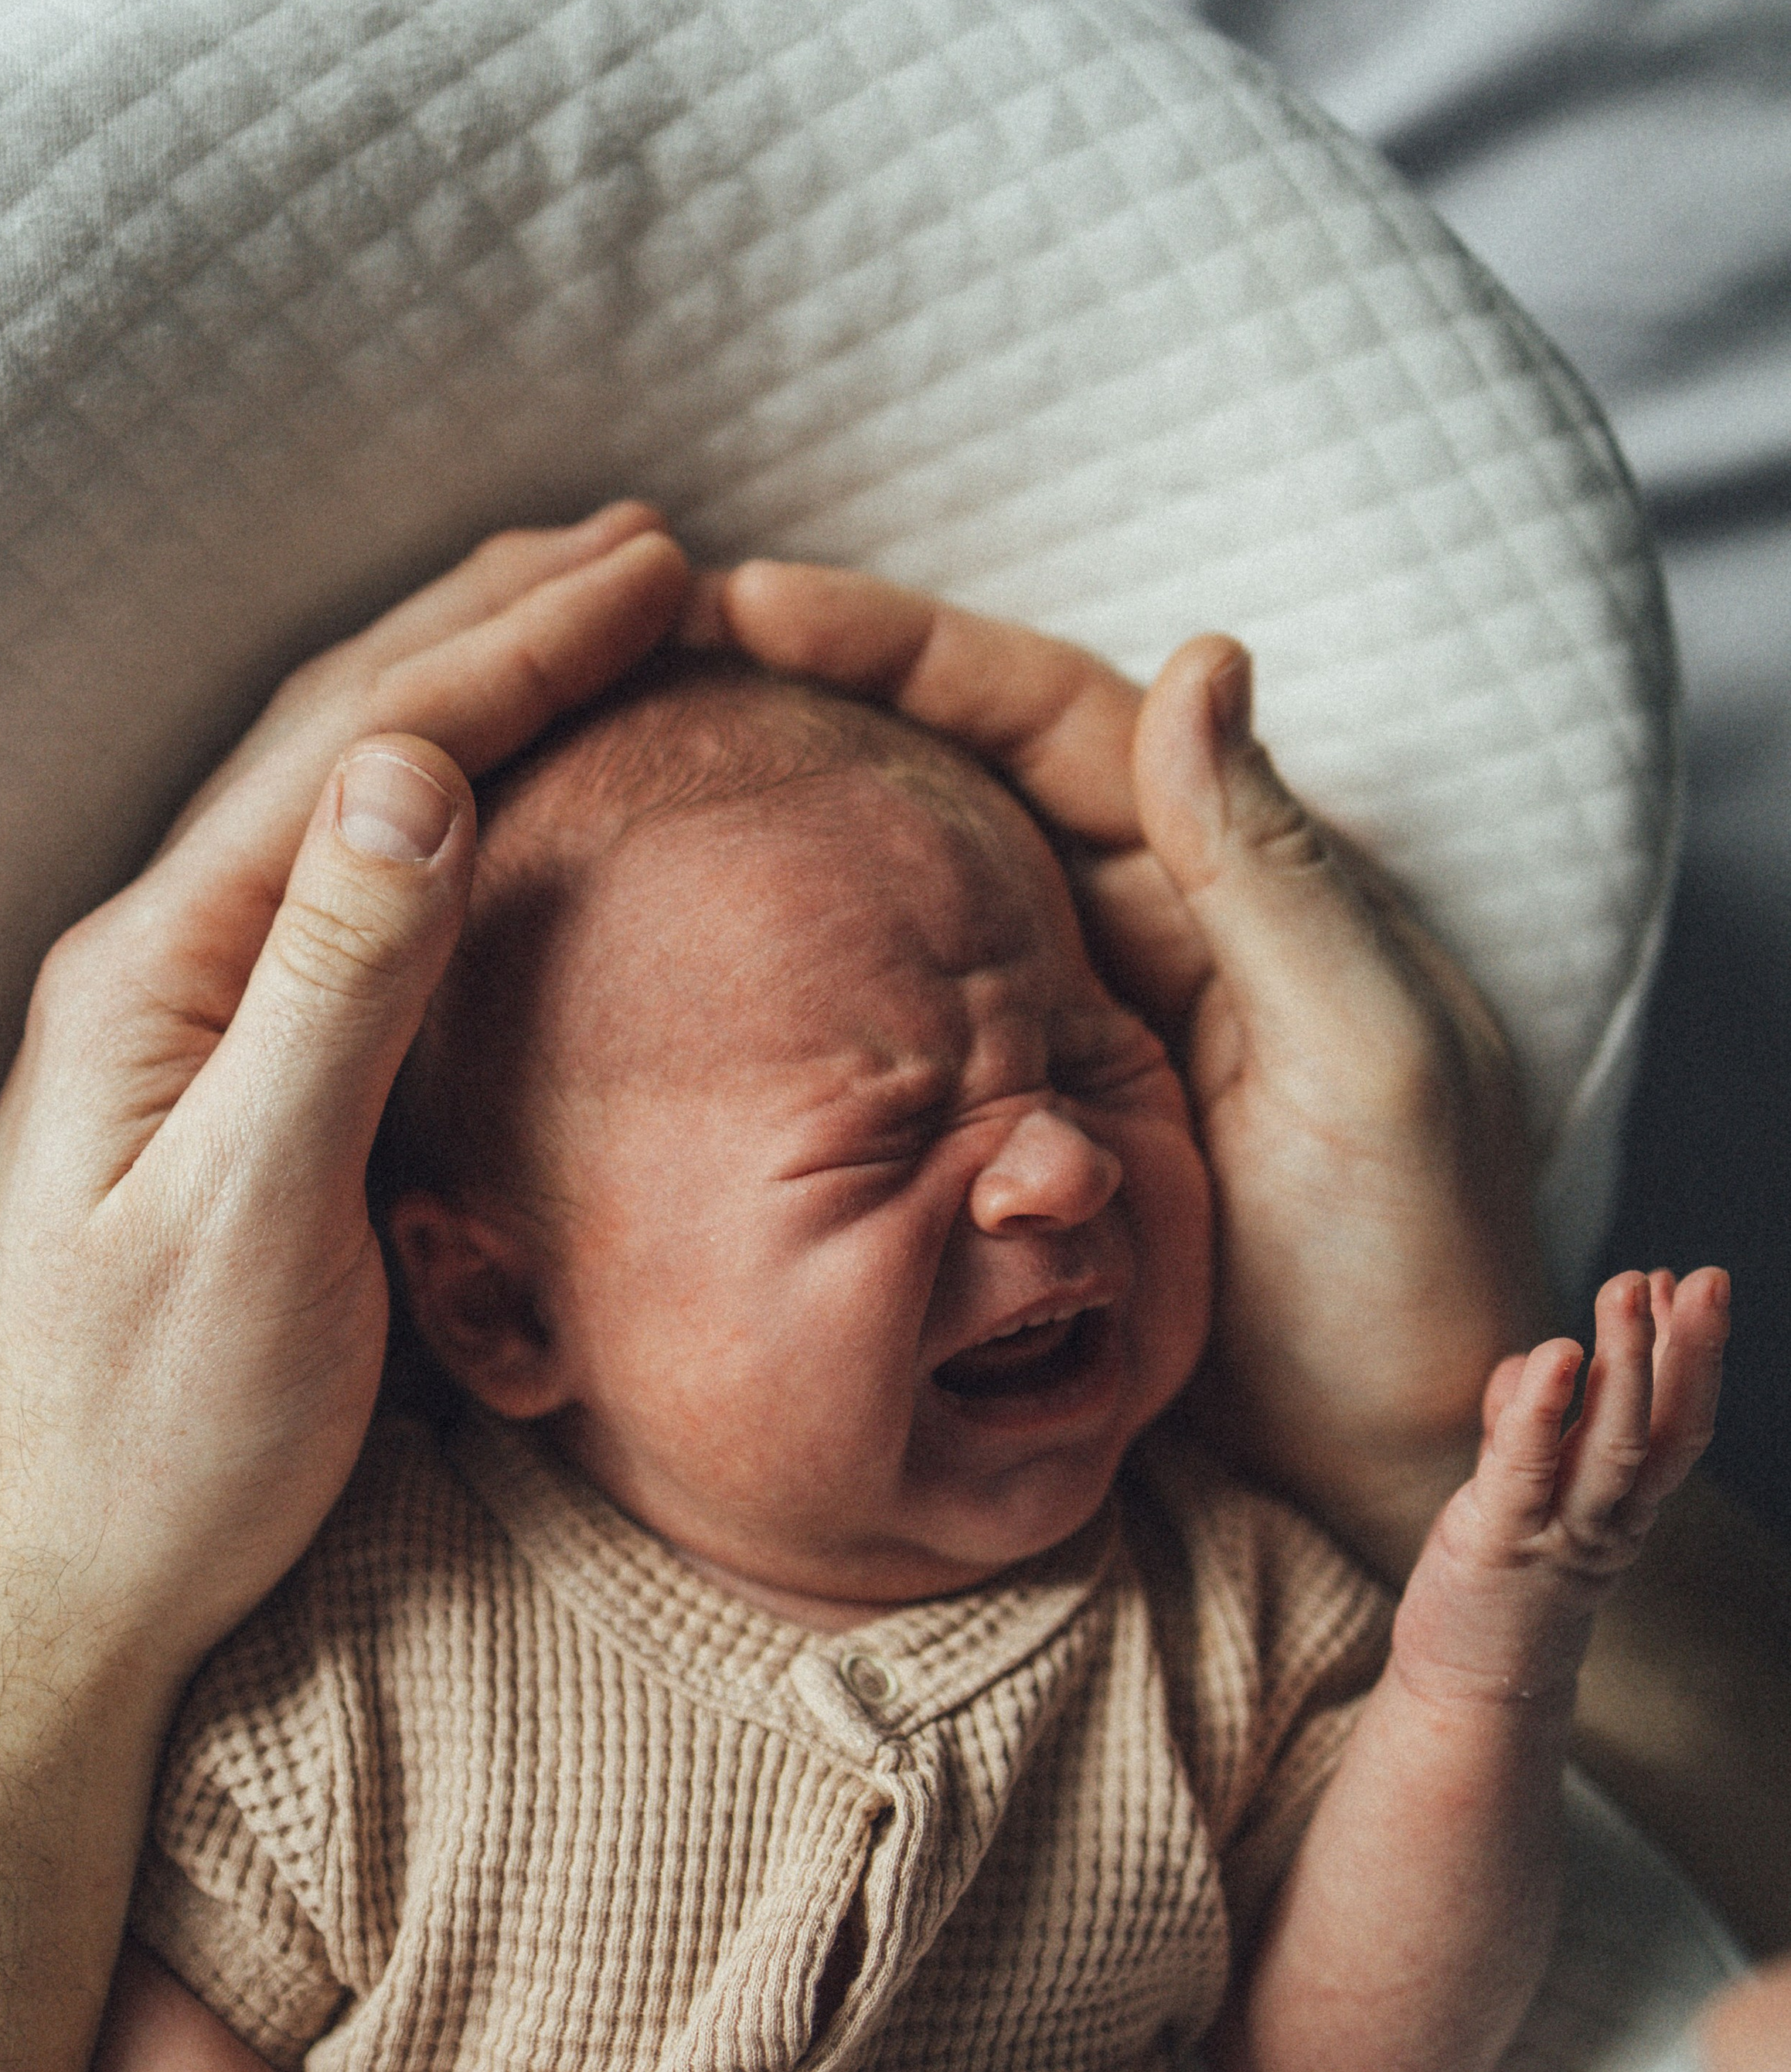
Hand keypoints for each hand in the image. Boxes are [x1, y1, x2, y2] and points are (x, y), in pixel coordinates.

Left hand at [0, 504, 687, 1701]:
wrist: (58, 1592)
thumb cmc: (151, 1436)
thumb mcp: (247, 1214)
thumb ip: (331, 989)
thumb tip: (420, 771)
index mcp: (162, 967)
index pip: (363, 755)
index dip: (513, 649)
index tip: (650, 573)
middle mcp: (157, 961)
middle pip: (339, 739)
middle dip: (489, 624)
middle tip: (632, 548)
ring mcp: (178, 1016)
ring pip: (332, 800)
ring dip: (455, 688)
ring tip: (563, 616)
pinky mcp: (217, 1080)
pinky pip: (336, 887)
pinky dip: (428, 802)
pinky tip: (471, 800)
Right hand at [695, 561, 1542, 1576]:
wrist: (1393, 1470)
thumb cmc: (1412, 1272)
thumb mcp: (1367, 1063)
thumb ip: (1275, 877)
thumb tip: (1199, 656)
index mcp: (1239, 881)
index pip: (1051, 711)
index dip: (903, 647)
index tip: (746, 601)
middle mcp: (1155, 926)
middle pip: (966, 771)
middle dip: (824, 702)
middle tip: (659, 659)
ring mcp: (1083, 1026)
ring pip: (925, 886)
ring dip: (810, 825)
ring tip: (659, 779)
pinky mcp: (1033, 1131)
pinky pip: (916, 1023)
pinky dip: (832, 978)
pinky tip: (731, 961)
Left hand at [1392, 1266, 1729, 1704]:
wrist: (1470, 1685)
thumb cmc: (1500, 1579)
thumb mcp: (1525, 1491)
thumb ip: (1532, 1428)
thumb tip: (1542, 1362)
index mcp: (1624, 1504)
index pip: (1673, 1422)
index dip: (1688, 1354)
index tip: (1684, 1284)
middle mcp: (1609, 1518)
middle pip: (1666, 1428)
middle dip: (1686, 1348)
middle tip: (1702, 1278)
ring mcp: (1560, 1532)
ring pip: (1612, 1443)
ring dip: (1628, 1361)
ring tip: (1629, 1287)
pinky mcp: (1501, 1541)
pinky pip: (1526, 1466)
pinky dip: (1542, 1408)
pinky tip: (1555, 1354)